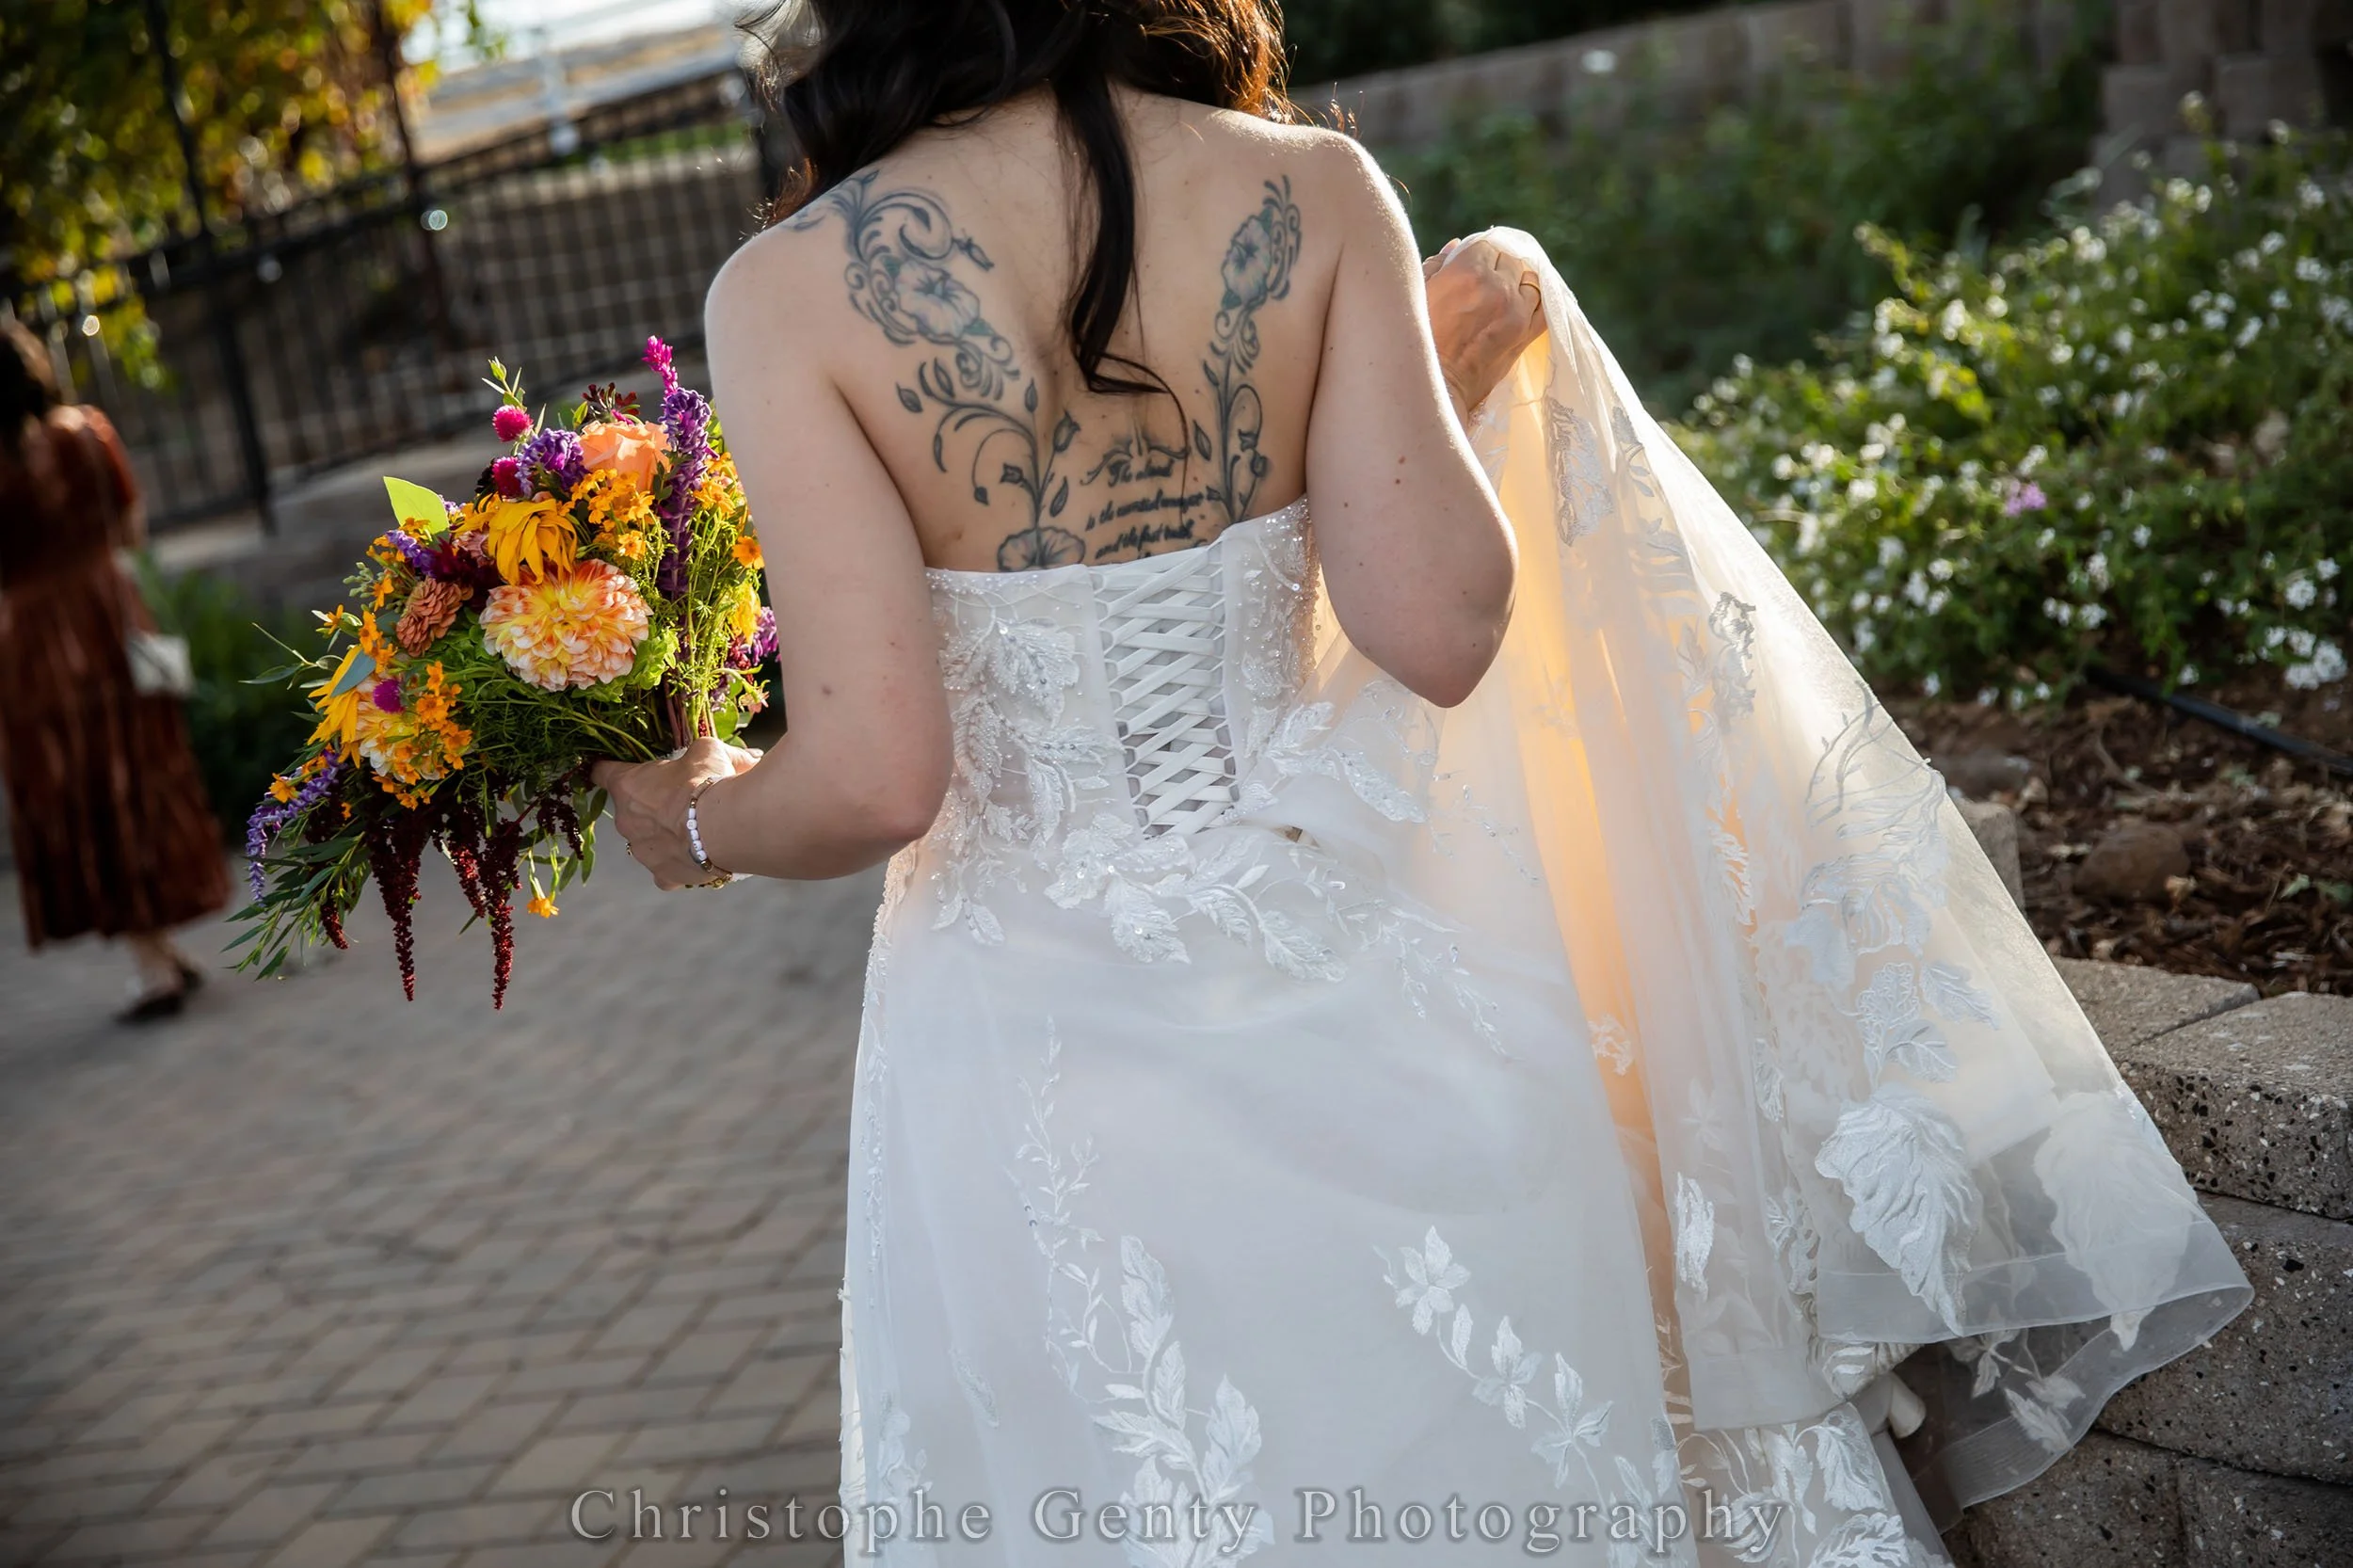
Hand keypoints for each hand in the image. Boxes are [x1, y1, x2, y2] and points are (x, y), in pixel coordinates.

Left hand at [589, 737, 759, 889]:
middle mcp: (626, 820)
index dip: (610, 768)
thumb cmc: (707, 784)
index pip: (603, 772)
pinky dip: (675, 864)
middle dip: (652, 803)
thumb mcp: (707, 752)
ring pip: (647, 840)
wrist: (724, 827)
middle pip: (631, 808)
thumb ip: (708, 752)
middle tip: (682, 799)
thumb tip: (742, 755)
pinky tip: (693, 857)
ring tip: (695, 830)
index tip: (614, 768)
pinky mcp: (663, 874)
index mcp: (628, 785)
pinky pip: (663, 870)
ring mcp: (642, 851)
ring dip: (665, 834)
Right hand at [1422, 236, 1545, 419]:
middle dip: (1498, 267)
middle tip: (1483, 283)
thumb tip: (1456, 245)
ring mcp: (1517, 311)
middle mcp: (1498, 286)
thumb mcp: (1418, 295)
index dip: (1478, 253)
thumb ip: (1437, 265)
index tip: (1470, 263)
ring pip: (1531, 280)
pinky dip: (1537, 301)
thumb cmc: (1417, 341)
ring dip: (1519, 283)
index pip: (1486, 244)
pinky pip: (1544, 307)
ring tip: (1504, 293)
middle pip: (1510, 260)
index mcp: (1468, 271)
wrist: (1435, 388)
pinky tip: (1525, 303)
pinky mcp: (1526, 335)